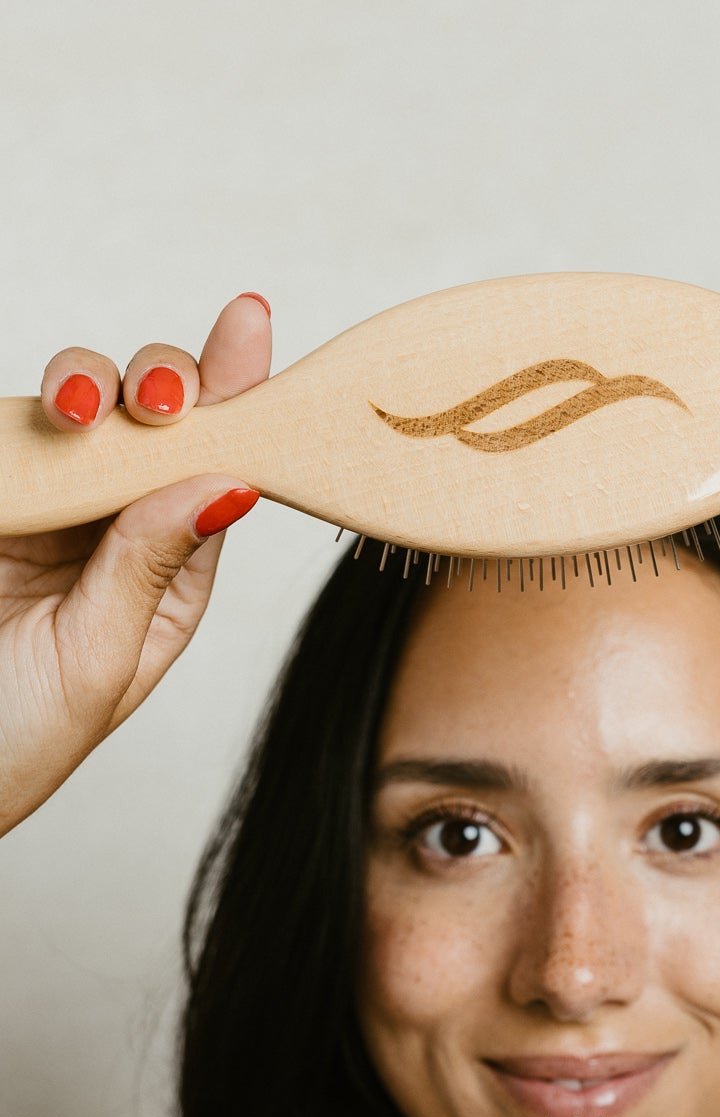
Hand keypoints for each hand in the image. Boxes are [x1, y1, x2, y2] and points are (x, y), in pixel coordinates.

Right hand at [0, 293, 271, 836]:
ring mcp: (47, 497)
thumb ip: (148, 567)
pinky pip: (11, 427)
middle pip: (155, 417)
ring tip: (84, 409)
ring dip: (90, 383)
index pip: (216, 469)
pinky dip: (24, 409)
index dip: (238, 396)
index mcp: (169, 572)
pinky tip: (49, 418)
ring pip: (81, 401)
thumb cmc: (16, 739)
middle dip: (165, 382)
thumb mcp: (96, 660)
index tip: (248, 325)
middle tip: (159, 397)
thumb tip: (228, 483)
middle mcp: (114, 523)